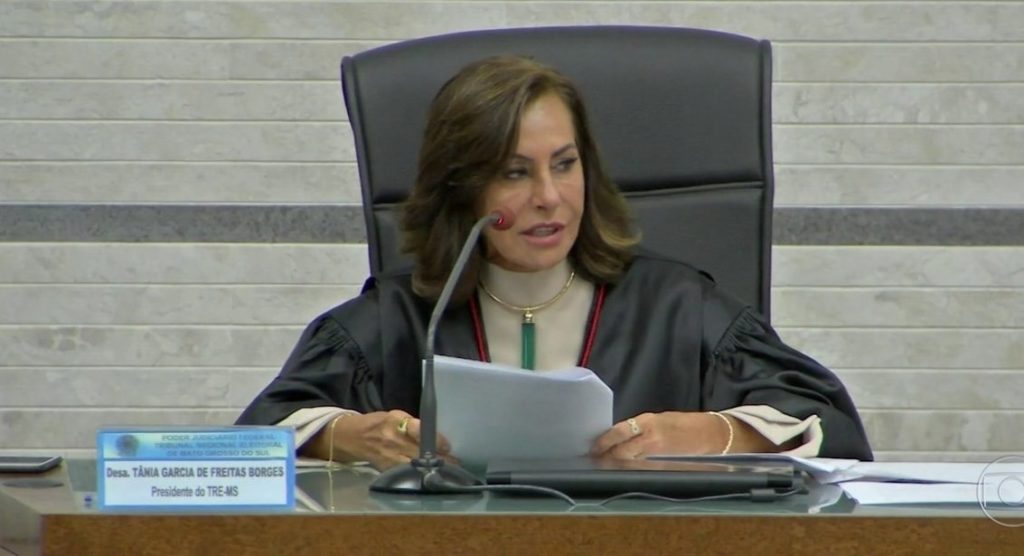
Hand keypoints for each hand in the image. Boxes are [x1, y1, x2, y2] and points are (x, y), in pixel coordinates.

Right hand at [328, 410, 455, 470]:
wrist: (353, 437)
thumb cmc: (379, 423)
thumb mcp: (396, 416)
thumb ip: (414, 425)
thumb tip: (437, 438)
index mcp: (395, 422)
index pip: (420, 430)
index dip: (436, 440)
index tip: (447, 446)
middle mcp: (392, 440)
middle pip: (421, 452)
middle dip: (440, 459)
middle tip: (456, 463)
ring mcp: (388, 457)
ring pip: (416, 466)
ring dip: (432, 469)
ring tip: (448, 472)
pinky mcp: (385, 469)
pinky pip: (405, 474)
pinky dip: (419, 475)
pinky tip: (430, 476)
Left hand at [590, 411, 731, 459]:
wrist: (709, 434)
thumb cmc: (682, 423)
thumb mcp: (658, 419)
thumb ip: (639, 427)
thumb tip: (618, 436)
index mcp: (647, 421)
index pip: (619, 432)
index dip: (604, 441)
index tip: (593, 447)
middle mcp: (650, 436)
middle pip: (621, 450)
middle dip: (606, 456)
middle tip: (595, 459)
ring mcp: (657, 452)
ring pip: (629, 461)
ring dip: (616, 463)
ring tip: (605, 465)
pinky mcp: (663, 463)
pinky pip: (641, 467)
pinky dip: (630, 468)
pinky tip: (624, 469)